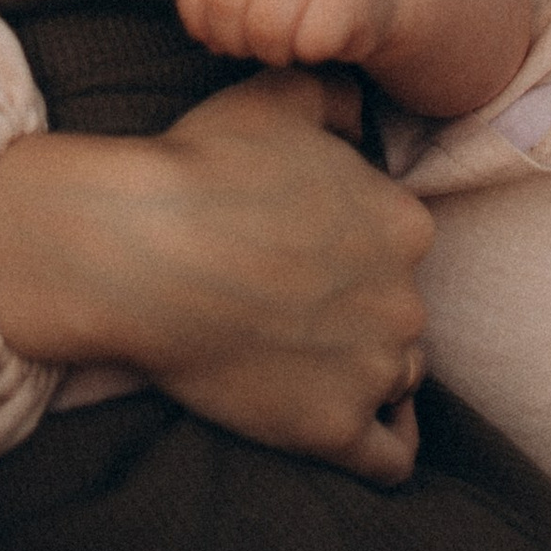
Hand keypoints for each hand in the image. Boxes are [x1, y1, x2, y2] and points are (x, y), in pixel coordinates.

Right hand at [0, 68, 430, 482]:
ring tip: (307, 356)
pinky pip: (390, 456)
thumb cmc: (204, 169)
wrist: (144, 252)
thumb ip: (335, 94)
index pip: (399, 240)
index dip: (354, 240)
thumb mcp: (276, 96)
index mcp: (402, 222)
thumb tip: (360, 112)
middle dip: (360, 305)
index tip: (305, 245)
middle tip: (291, 298)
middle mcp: (406, 298)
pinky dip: (383, 441)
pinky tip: (357, 423)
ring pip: (397, 376)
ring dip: (366, 367)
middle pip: (400, 309)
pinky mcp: (335, 429)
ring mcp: (374, 368)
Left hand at [177, 0, 398, 73]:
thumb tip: (205, 38)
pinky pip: (308, 45)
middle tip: (261, 41)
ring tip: (290, 40)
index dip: (199, 17)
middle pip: (225, 5)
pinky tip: (322, 37)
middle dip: (237, 41)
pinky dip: (311, 54)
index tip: (221, 31)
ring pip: (264, 30)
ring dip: (274, 52)